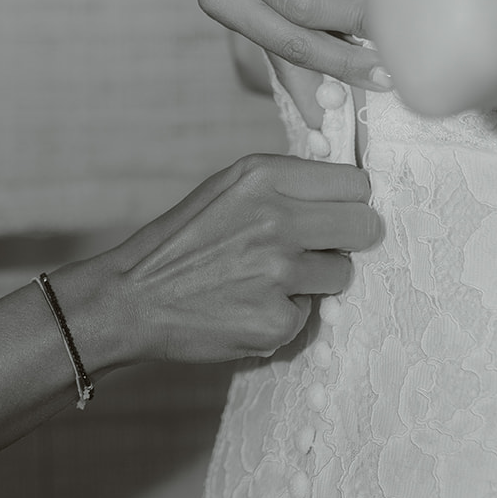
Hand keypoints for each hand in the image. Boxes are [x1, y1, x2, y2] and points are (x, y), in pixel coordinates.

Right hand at [62, 153, 379, 366]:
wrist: (131, 297)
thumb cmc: (182, 241)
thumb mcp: (228, 188)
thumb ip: (285, 185)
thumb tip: (348, 191)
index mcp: (263, 176)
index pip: (355, 182)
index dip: (348, 201)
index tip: (337, 213)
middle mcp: (275, 219)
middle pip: (365, 225)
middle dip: (349, 239)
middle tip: (319, 248)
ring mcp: (278, 273)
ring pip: (342, 273)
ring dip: (316, 280)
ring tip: (268, 279)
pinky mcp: (276, 322)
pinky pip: (310, 315)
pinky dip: (285, 315)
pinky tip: (249, 307)